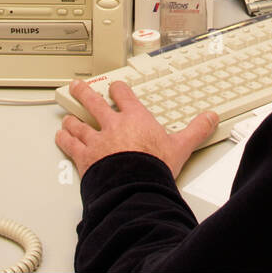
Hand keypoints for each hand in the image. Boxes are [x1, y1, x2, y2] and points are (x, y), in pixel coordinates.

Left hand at [55, 80, 217, 178]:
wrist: (134, 186)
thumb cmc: (154, 167)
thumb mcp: (181, 147)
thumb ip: (195, 130)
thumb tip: (210, 119)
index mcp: (135, 118)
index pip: (124, 96)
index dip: (118, 88)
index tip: (115, 87)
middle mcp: (113, 125)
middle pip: (94, 102)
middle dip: (84, 93)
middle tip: (78, 86)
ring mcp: (96, 141)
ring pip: (78, 123)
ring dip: (72, 119)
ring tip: (68, 116)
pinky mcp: (84, 157)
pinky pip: (70, 144)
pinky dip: (65, 139)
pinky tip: (61, 137)